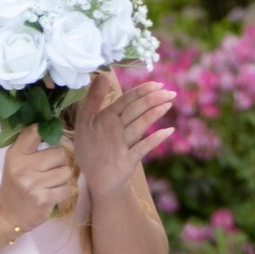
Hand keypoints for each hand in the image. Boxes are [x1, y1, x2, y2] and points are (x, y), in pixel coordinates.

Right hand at [0, 125, 78, 232]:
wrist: (7, 214)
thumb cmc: (16, 184)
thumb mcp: (16, 161)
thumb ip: (30, 144)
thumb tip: (52, 125)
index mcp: (16, 154)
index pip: (35, 132)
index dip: (48, 132)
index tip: (51, 138)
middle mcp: (23, 167)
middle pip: (60, 153)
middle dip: (59, 162)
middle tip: (49, 170)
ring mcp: (33, 184)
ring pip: (66, 171)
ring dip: (62, 178)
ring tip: (50, 184)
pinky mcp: (44, 199)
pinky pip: (67, 189)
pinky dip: (63, 192)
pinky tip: (51, 194)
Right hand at [69, 74, 175, 194]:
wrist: (95, 179)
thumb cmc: (91, 147)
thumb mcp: (84, 121)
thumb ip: (93, 97)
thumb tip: (103, 75)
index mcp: (105, 117)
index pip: (126, 100)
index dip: (142, 91)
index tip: (158, 84)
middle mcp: (114, 129)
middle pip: (135, 110)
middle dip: (152, 99)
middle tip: (170, 92)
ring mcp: (121, 145)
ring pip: (139, 126)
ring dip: (154, 114)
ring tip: (169, 104)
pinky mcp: (128, 160)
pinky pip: (142, 148)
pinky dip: (155, 140)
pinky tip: (169, 131)